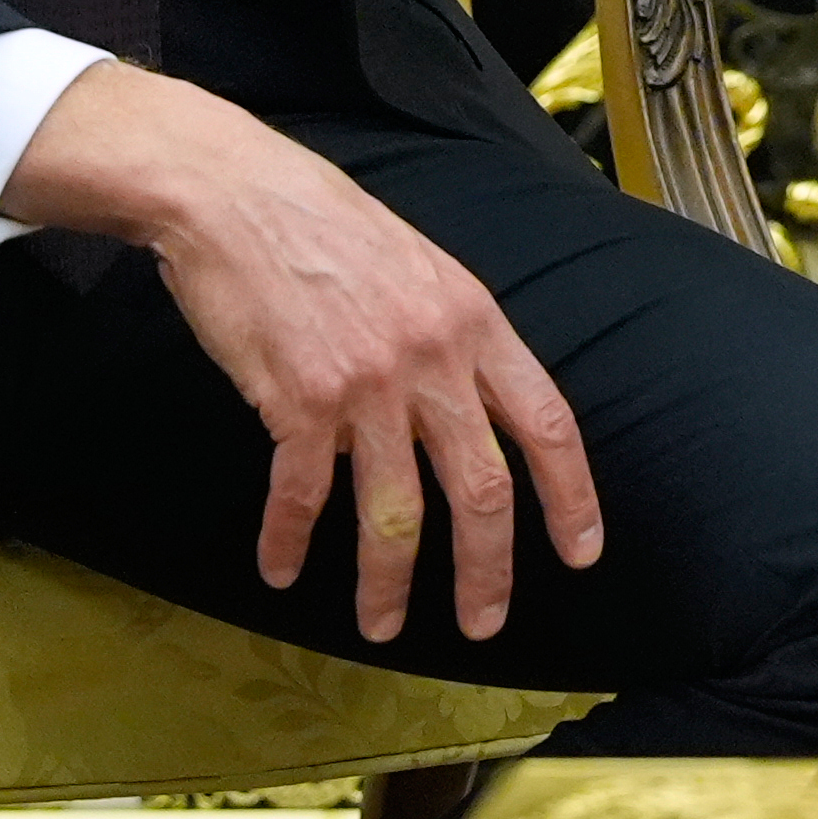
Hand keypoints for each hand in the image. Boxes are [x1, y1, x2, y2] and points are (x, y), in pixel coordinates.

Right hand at [2, 60, 601, 644]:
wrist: (236, 192)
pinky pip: (302, 494)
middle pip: (482, 490)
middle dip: (487, 572)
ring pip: (396, 513)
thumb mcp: (424, 269)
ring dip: (388, 583)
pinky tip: (281, 568)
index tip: (581, 554)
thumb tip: (474, 411)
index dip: (572, 497)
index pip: (547, 423)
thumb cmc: (326, 225)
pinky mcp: (298, 399)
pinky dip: (289, 541)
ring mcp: (367, 383)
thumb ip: (456, 340)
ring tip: (381, 626)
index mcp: (475, 322)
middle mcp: (433, 358)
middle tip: (482, 624)